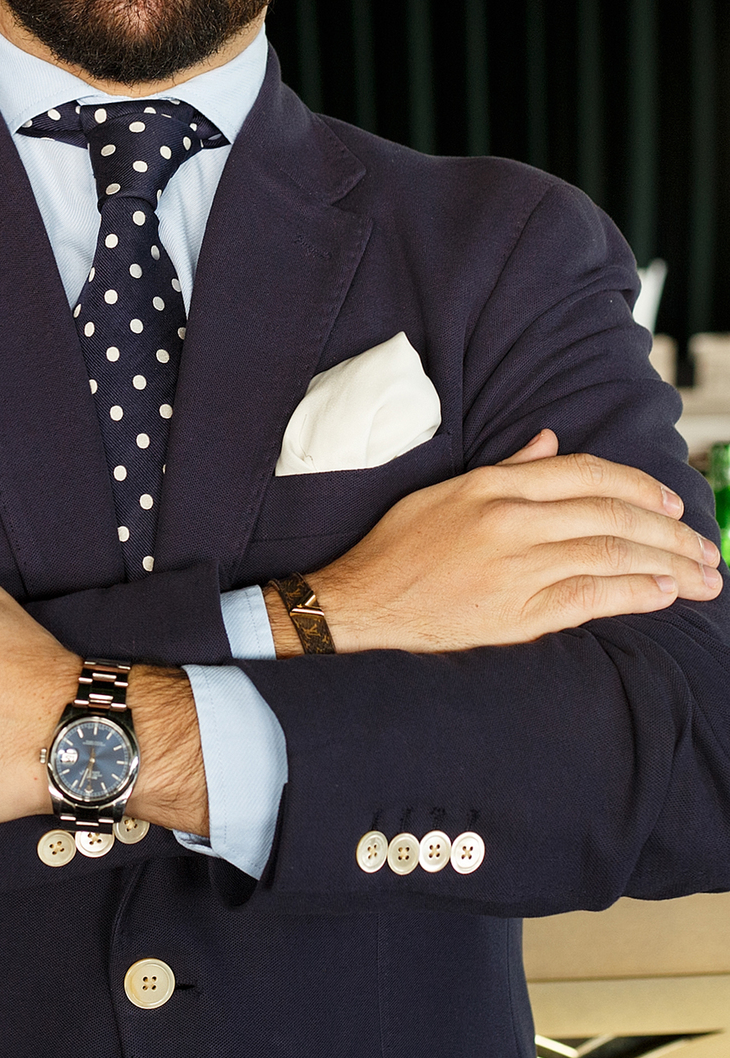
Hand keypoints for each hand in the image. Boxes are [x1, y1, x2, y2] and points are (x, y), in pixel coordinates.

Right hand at [265, 430, 721, 656]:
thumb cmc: (399, 547)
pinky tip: (664, 594)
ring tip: (703, 575)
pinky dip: (634, 593)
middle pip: (610, 516)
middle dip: (668, 529)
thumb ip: (506, 467)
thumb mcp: (446, 491)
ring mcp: (516, 568)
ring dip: (667, 564)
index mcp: (493, 486)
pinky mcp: (517, 614)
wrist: (361, 605)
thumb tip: (551, 443)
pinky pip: (590, 597)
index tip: (670, 502)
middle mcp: (510, 521)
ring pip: (610, 556)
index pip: (585, 474)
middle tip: (704, 544)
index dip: (637, 486)